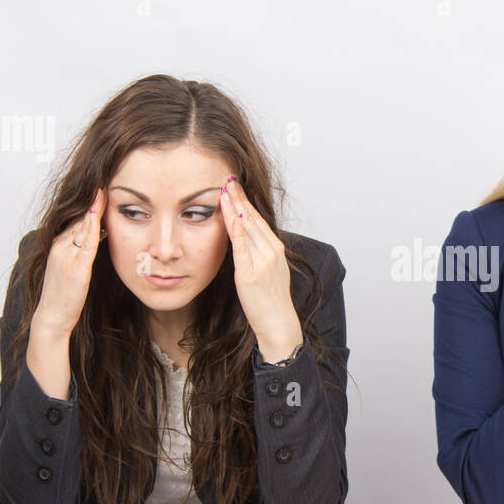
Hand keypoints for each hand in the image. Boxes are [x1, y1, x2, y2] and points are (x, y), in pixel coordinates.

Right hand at [33, 188, 104, 337]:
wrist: (52, 317)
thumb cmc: (64, 296)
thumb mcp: (72, 268)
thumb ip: (81, 251)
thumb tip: (97, 236)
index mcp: (59, 246)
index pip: (76, 219)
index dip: (89, 204)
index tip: (100, 187)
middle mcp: (60, 247)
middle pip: (78, 218)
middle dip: (91, 200)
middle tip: (104, 179)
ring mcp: (66, 256)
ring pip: (81, 226)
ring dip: (92, 208)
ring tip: (104, 188)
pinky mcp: (75, 268)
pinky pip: (85, 243)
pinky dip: (92, 226)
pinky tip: (99, 213)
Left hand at [220, 176, 302, 360]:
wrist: (278, 323)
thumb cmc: (270, 301)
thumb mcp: (268, 271)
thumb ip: (257, 254)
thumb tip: (244, 239)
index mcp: (276, 249)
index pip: (258, 220)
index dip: (246, 202)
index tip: (235, 187)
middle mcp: (272, 252)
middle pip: (253, 219)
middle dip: (240, 198)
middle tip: (228, 179)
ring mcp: (262, 263)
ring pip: (247, 229)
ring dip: (235, 208)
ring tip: (224, 191)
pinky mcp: (250, 275)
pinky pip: (243, 249)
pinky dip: (238, 231)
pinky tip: (234, 217)